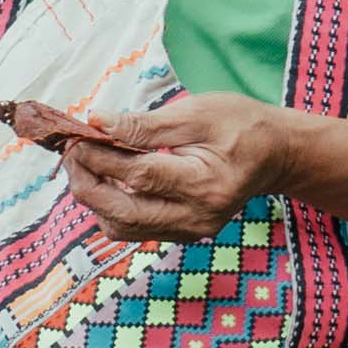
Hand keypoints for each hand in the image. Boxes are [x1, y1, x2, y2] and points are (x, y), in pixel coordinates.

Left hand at [49, 90, 298, 243]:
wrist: (276, 155)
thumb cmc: (241, 126)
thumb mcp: (197, 113)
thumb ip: (144, 124)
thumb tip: (96, 123)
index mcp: (204, 184)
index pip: (138, 176)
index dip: (99, 157)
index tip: (74, 137)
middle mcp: (195, 217)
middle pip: (121, 213)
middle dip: (86, 183)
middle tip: (70, 153)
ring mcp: (188, 231)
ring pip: (121, 227)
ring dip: (94, 197)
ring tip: (85, 163)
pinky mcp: (181, 234)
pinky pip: (133, 228)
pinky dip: (111, 205)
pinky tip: (107, 178)